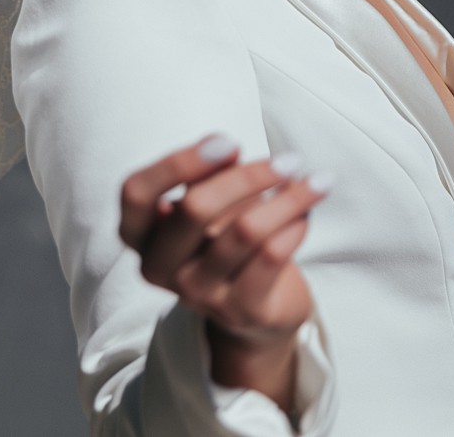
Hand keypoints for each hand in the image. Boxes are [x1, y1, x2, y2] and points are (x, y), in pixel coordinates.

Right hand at [120, 135, 328, 408]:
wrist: (255, 310)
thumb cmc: (224, 240)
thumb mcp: (209, 203)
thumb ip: (209, 174)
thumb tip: (225, 147)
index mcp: (139, 235)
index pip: (137, 192)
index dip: (178, 163)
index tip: (227, 141)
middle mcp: (158, 268)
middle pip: (194, 209)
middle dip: (247, 177)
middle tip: (289, 161)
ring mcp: (197, 294)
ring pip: (244, 232)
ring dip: (288, 199)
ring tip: (316, 182)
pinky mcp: (239, 311)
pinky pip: (271, 258)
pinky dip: (294, 226)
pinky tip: (306, 214)